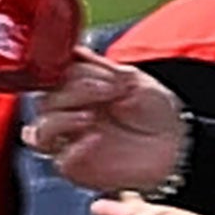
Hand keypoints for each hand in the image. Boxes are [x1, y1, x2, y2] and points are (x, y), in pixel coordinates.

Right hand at [23, 47, 186, 192]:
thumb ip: (96, 67)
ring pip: (39, 129)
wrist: (175, 146)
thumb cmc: (155, 113)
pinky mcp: (71, 165)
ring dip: (61, 119)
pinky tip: (95, 138)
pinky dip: (73, 146)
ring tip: (91, 116)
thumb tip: (69, 50)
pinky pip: (57, 156)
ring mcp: (67, 140)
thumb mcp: (130, 79)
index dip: (63, 71)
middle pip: (43, 100)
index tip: (90, 68)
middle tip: (107, 90)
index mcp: (76, 89)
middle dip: (73, 91)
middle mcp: (67, 114)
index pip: (50, 77)